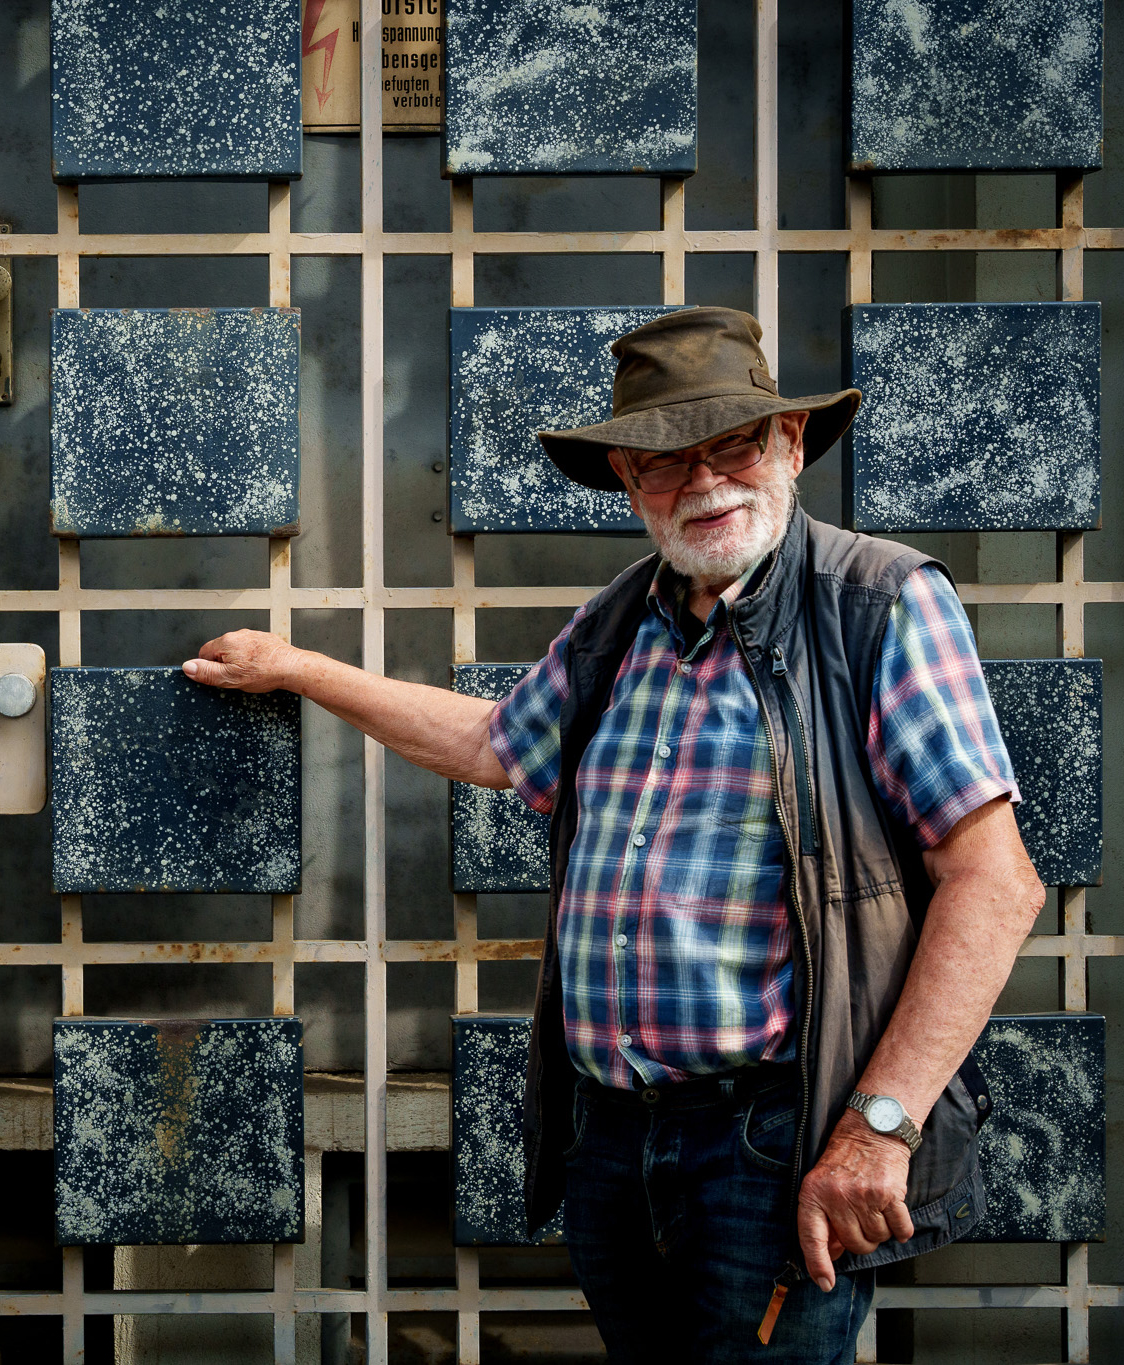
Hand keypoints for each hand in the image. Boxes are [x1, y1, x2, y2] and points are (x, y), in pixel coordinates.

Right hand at [182, 629, 302, 693]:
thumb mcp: (230, 678)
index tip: (217, 676)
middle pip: (220, 651)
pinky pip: (252, 649)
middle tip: (236, 677)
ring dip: (239, 661)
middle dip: (224, 664)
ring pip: (237, 650)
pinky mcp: (265, 640)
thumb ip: (207, 672)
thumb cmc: (265, 672)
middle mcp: (239, 634)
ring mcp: (254, 636)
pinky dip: (253, 658)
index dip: (208, 667)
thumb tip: (189, 667)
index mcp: (227, 642)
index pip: (204, 652)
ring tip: (251, 673)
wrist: (292, 667)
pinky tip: (260, 668)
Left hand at [797, 1110, 912, 1291]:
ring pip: (878, 1239)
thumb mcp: (822, 1183)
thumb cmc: (846, 1156)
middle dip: (861, 1238)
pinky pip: (900, 1230)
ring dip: (881, 1230)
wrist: (872, 1127)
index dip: (817, 1264)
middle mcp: (836, 1196)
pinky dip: (902, 1227)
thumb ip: (824, 1218)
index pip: (811, 1238)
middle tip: (862, 1217)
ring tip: (875, 1205)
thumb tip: (830, 1255)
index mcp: (813, 1194)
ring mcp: (863, 1196)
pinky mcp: (889, 1195)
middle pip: (854, 1244)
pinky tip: (895, 1210)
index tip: (824, 1283)